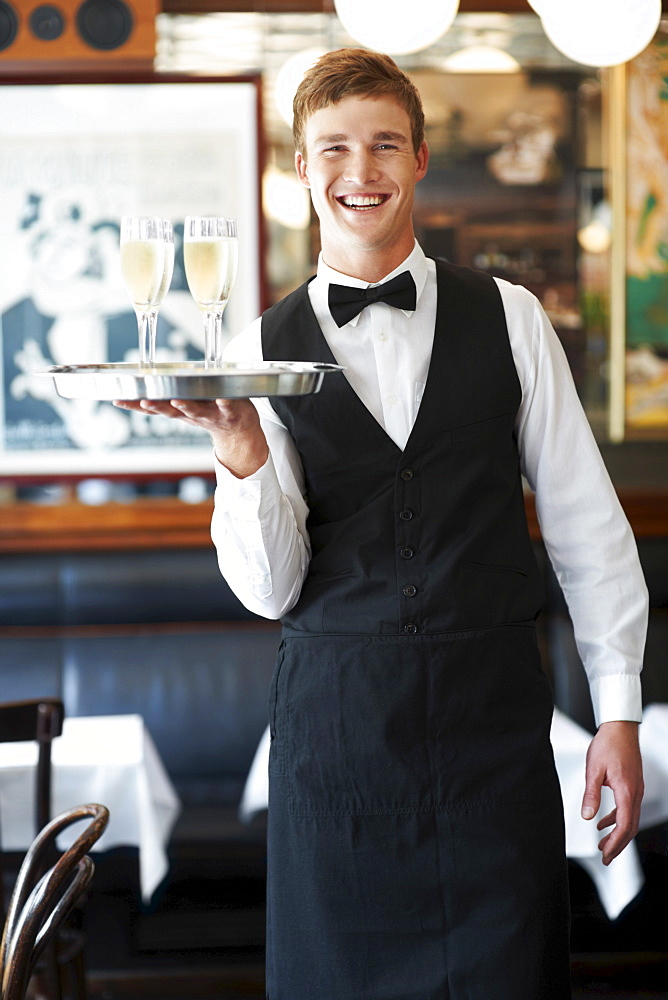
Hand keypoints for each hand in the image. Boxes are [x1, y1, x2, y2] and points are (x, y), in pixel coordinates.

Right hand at [113, 398, 267, 477]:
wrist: (239, 432)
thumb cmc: (210, 413)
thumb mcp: (184, 410)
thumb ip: (166, 402)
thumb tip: (142, 387)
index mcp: (179, 411)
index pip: (154, 408)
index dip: (135, 405)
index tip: (118, 399)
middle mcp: (191, 414)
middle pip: (171, 411)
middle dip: (157, 406)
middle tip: (145, 401)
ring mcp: (210, 414)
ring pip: (196, 411)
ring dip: (186, 406)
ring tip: (177, 401)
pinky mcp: (230, 412)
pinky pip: (227, 407)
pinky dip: (225, 403)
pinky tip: (222, 398)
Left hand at [581, 720, 643, 865]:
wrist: (620, 728)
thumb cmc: (608, 745)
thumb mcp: (594, 770)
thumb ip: (591, 794)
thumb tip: (588, 816)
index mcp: (627, 791)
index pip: (624, 825)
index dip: (616, 843)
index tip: (606, 855)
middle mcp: (635, 793)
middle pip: (630, 827)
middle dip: (618, 845)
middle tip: (606, 858)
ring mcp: (636, 789)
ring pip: (630, 819)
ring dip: (617, 834)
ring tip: (603, 845)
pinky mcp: (632, 785)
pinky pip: (627, 808)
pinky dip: (616, 819)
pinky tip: (603, 822)